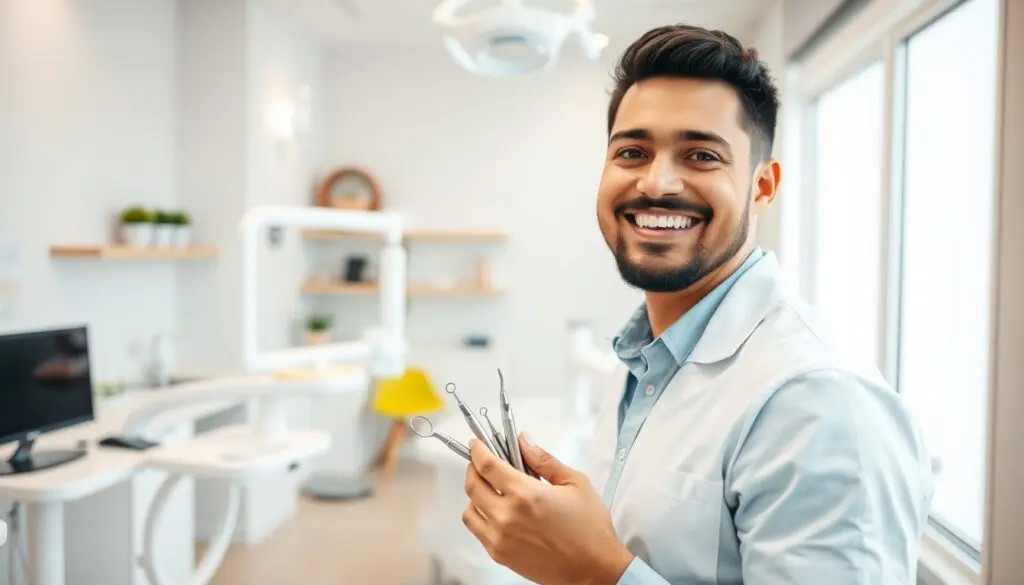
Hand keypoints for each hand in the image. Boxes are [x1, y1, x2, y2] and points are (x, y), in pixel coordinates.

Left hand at [462, 433, 633, 584]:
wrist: (593, 569)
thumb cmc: (589, 528)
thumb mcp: (575, 483)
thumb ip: (544, 460)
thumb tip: (524, 442)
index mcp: (525, 494)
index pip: (487, 466)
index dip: (478, 451)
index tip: (476, 445)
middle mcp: (507, 515)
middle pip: (473, 485)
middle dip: (473, 468)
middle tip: (481, 463)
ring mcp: (500, 537)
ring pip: (469, 509)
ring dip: (475, 494)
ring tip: (489, 489)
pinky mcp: (499, 554)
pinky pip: (477, 530)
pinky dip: (479, 516)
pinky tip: (494, 511)